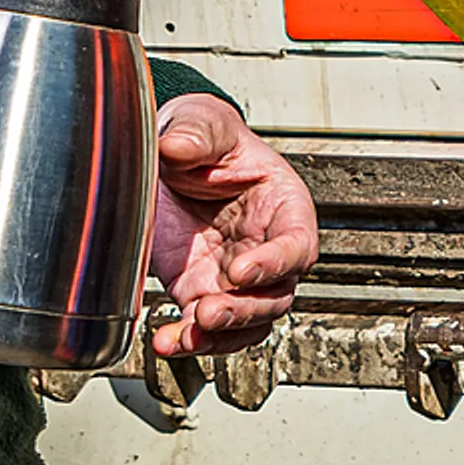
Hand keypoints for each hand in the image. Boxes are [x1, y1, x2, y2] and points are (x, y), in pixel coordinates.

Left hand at [143, 95, 316, 358]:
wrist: (169, 157)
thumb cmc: (205, 137)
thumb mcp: (203, 123)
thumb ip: (196, 133)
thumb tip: (177, 145)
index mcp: (281, 206)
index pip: (297, 243)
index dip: (276, 262)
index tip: (242, 269)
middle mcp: (265, 247)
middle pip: (276, 295)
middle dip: (245, 310)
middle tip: (209, 312)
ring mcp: (234, 276)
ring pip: (248, 321)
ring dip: (220, 336)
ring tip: (187, 335)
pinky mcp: (201, 291)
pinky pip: (207, 330)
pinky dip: (189, 341)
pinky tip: (166, 341)